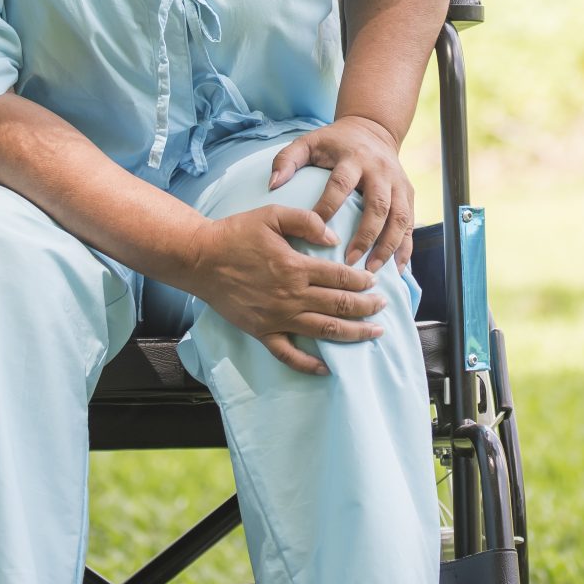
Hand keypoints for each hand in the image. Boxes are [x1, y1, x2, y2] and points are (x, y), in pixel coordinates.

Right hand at [183, 207, 386, 376]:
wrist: (200, 259)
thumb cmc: (235, 234)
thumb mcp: (272, 215)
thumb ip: (306, 221)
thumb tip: (333, 238)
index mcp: (295, 267)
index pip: (340, 277)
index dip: (361, 281)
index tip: (374, 282)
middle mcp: (291, 296)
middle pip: (339, 306)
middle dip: (366, 308)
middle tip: (383, 308)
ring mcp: (277, 318)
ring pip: (324, 331)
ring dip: (353, 334)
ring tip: (373, 334)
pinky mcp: (262, 332)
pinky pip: (288, 354)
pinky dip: (309, 364)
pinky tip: (327, 369)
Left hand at [268, 116, 416, 272]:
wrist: (373, 130)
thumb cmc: (334, 142)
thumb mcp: (309, 142)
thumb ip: (287, 160)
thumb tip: (272, 185)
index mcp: (354, 158)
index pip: (341, 184)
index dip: (328, 207)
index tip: (317, 231)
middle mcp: (380, 171)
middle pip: (378, 206)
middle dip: (366, 236)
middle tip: (351, 262)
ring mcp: (398, 183)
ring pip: (398, 218)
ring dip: (388, 246)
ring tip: (371, 271)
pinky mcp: (408, 194)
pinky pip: (410, 224)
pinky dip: (405, 248)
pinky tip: (396, 269)